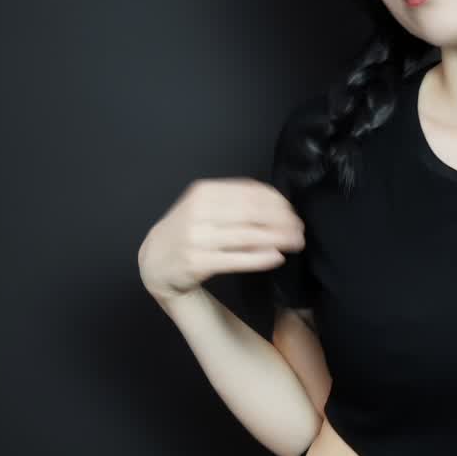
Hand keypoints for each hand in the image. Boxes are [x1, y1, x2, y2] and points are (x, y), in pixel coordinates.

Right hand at [138, 178, 305, 303]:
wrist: (156, 262)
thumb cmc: (188, 233)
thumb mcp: (205, 208)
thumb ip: (235, 203)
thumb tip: (277, 207)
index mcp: (204, 192)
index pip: (249, 192)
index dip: (277, 202)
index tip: (293, 212)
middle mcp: (199, 212)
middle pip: (251, 212)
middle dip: (282, 221)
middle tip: (300, 230)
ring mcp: (196, 238)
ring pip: (246, 235)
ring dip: (277, 238)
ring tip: (296, 243)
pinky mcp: (197, 263)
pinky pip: (235, 259)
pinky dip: (258, 258)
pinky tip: (276, 257)